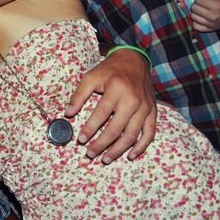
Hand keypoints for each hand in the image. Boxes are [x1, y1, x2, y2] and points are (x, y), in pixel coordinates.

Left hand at [66, 48, 156, 162]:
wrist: (135, 60)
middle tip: (90, 154)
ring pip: (132, 135)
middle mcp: (132, 100)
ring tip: (106, 158)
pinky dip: (141, 146)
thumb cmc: (110, 70)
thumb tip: (68, 114)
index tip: (80, 140)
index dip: (89, 129)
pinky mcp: (152, 112)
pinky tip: (130, 155)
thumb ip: (79, 95)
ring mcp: (144, 107)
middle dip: (101, 144)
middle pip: (116, 129)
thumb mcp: (91, 77)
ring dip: (118, 150)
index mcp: (116, 89)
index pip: (101, 114)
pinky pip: (149, 133)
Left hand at [190, 0, 219, 31]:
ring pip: (193, 17)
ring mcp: (212, 25)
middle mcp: (213, 17)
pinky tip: (203, 16)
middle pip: (194, 8)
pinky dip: (197, 21)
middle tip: (208, 2)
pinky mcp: (211, 29)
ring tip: (207, 9)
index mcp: (217, 6)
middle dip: (199, 3)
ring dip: (197, 12)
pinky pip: (195, 26)